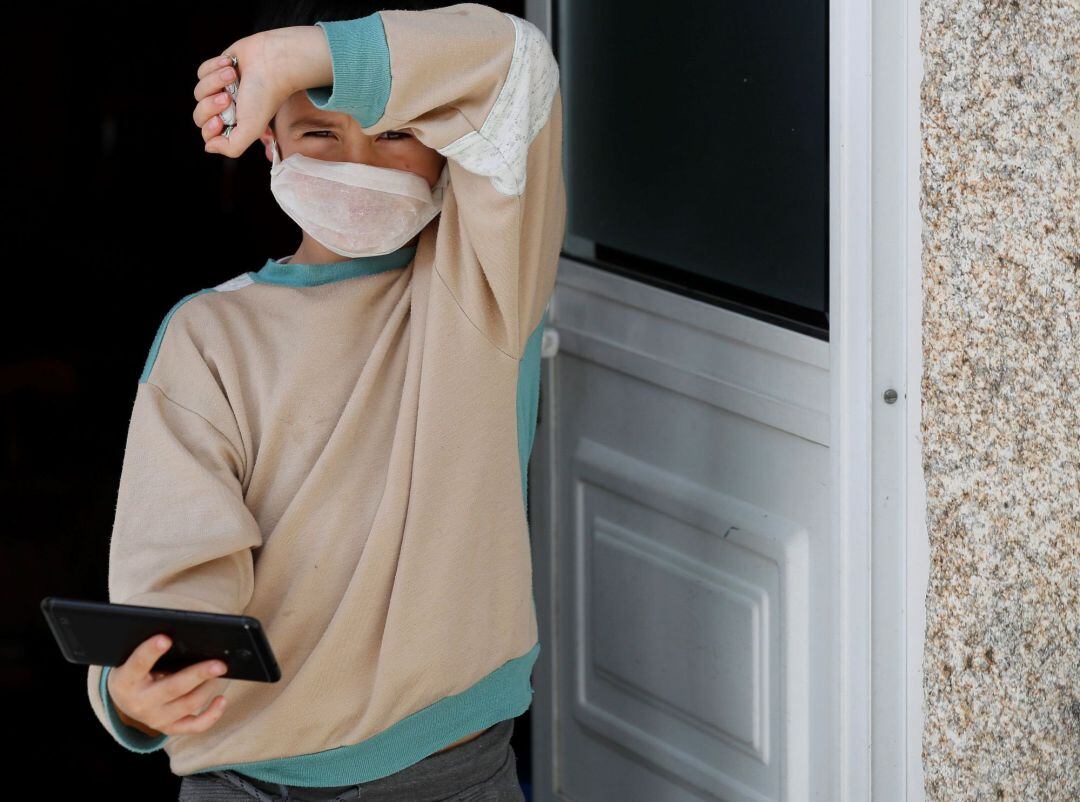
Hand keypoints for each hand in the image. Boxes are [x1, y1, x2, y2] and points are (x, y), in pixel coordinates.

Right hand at [107, 633, 230, 736]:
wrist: (123, 699)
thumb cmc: (135, 671)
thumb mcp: (132, 659)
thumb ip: (152, 652)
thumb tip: (189, 640)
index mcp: (126, 681)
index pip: (138, 664)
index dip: (151, 651)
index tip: (166, 639)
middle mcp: (139, 703)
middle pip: (173, 687)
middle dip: (199, 674)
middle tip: (219, 664)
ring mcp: (155, 718)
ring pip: (189, 703)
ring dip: (208, 687)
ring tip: (221, 670)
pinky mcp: (168, 728)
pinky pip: (194, 726)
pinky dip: (212, 715)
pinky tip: (222, 700)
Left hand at [193, 27, 332, 158]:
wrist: (272, 62)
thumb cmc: (264, 95)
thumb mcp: (251, 130)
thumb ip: (231, 147)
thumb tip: (208, 147)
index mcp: (235, 125)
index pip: (208, 133)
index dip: (210, 127)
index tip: (220, 120)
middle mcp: (227, 109)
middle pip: (199, 114)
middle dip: (211, 105)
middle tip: (228, 97)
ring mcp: (221, 89)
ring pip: (199, 91)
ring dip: (215, 81)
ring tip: (233, 75)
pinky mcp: (218, 69)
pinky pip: (202, 72)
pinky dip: (214, 67)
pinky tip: (231, 64)